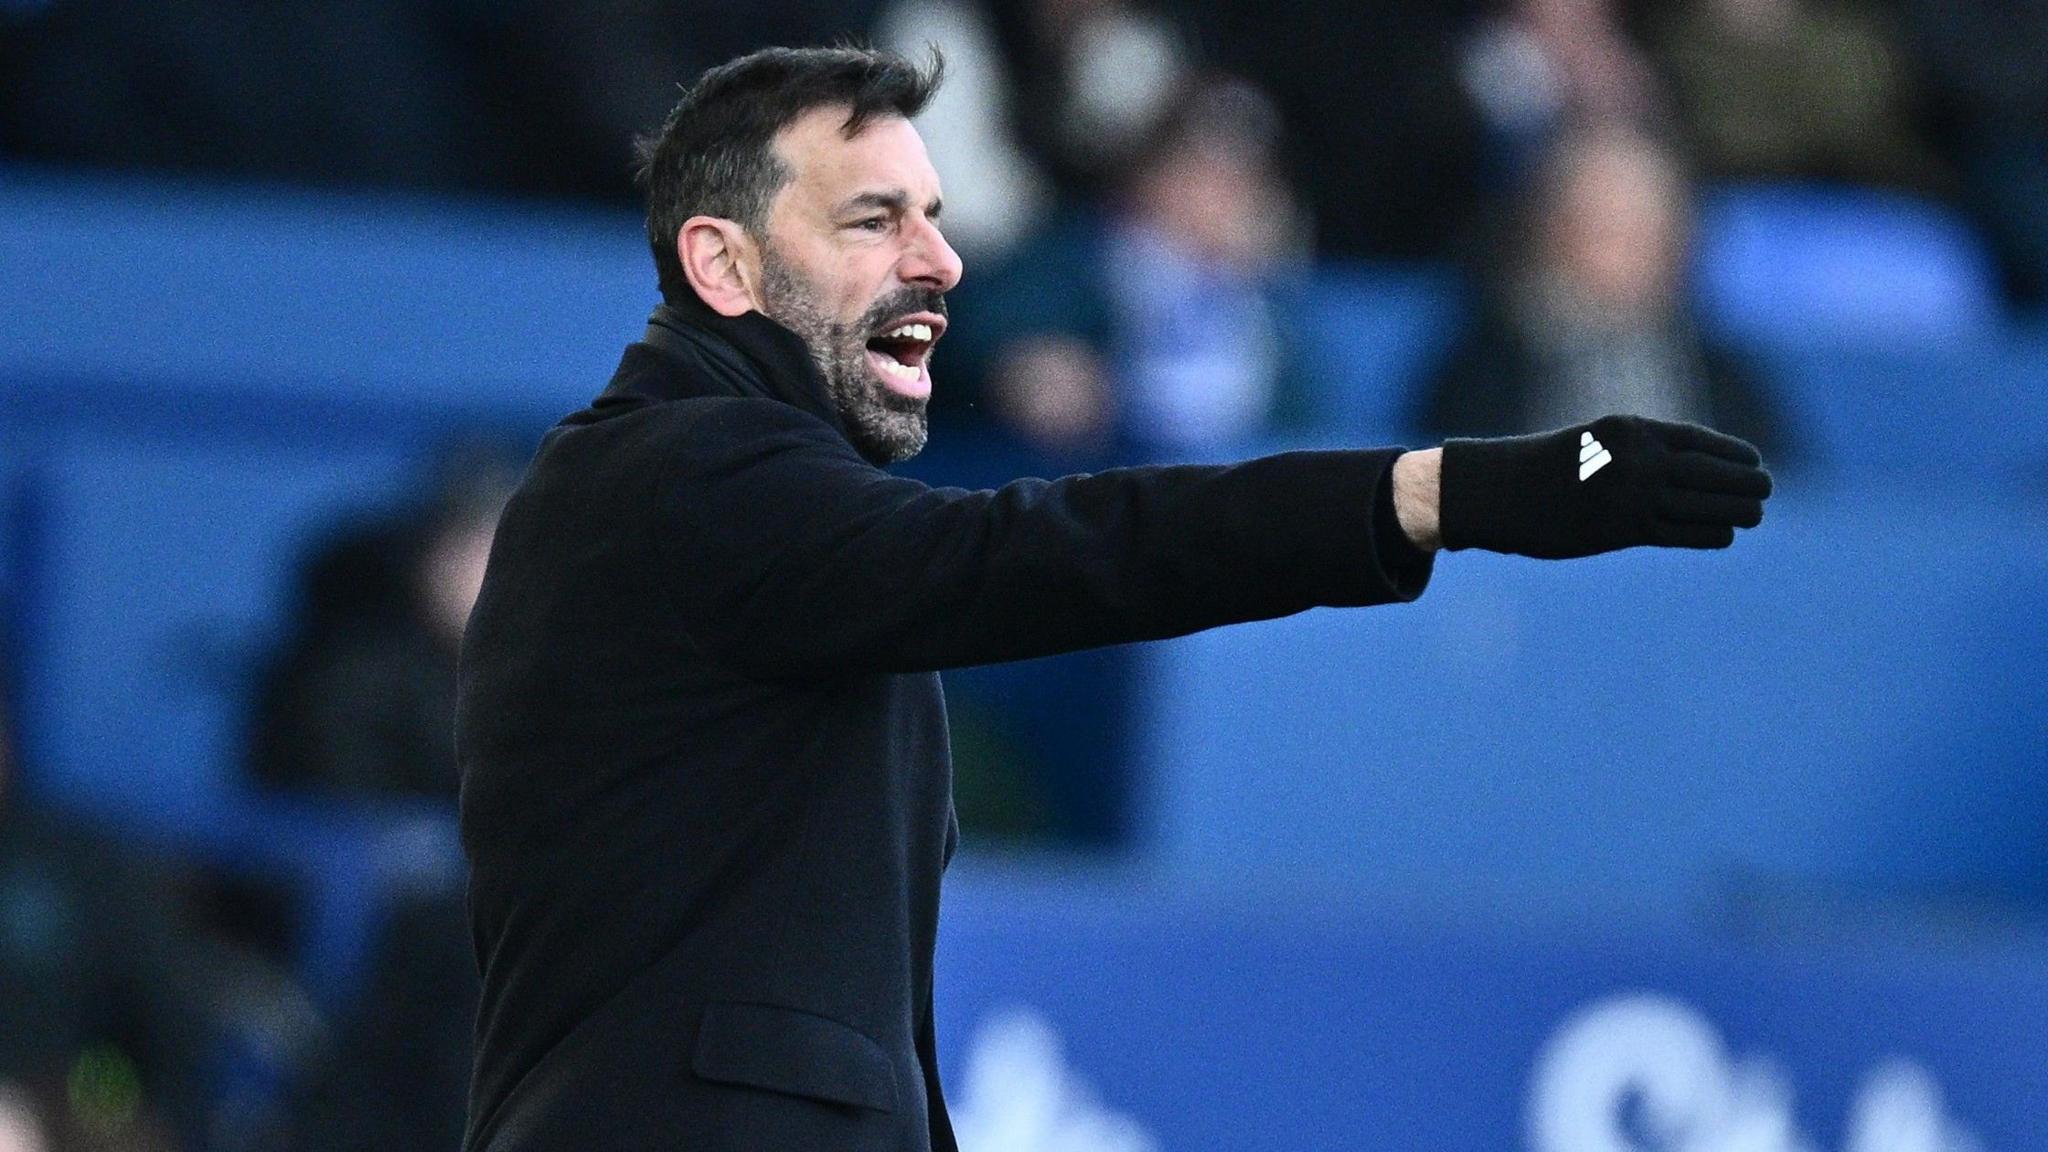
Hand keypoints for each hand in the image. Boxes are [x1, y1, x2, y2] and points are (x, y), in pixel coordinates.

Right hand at [1438, 416, 1771, 558]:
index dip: (1732, 454)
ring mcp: (1632, 497)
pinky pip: (1684, 533)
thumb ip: (1639, 453)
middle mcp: (1638, 461)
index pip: (1700, 441)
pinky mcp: (1624, 531)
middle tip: (1764, 491)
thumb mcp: (1595, 442)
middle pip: (1711, 475)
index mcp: (1631, 430)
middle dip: (1744, 484)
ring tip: (1753, 513)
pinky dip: (1711, 533)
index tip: (1753, 462)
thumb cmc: (1544, 466)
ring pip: (1705, 506)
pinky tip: (1722, 534)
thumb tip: (1688, 472)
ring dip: (1736, 511)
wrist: (1497, 492)